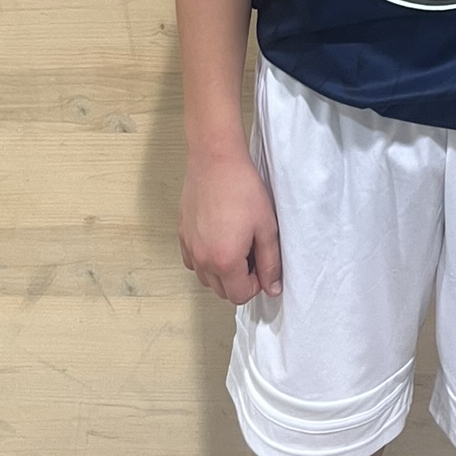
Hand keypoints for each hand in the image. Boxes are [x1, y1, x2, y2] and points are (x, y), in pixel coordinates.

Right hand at [178, 146, 281, 303]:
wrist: (216, 160)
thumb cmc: (242, 188)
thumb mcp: (266, 227)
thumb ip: (270, 262)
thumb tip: (272, 287)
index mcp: (224, 261)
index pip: (239, 295)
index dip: (256, 284)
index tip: (262, 263)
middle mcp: (202, 259)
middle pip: (222, 291)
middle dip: (240, 279)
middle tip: (252, 252)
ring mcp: (189, 247)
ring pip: (206, 278)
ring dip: (222, 272)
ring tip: (236, 244)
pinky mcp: (182, 235)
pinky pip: (193, 261)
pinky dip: (206, 259)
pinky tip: (219, 238)